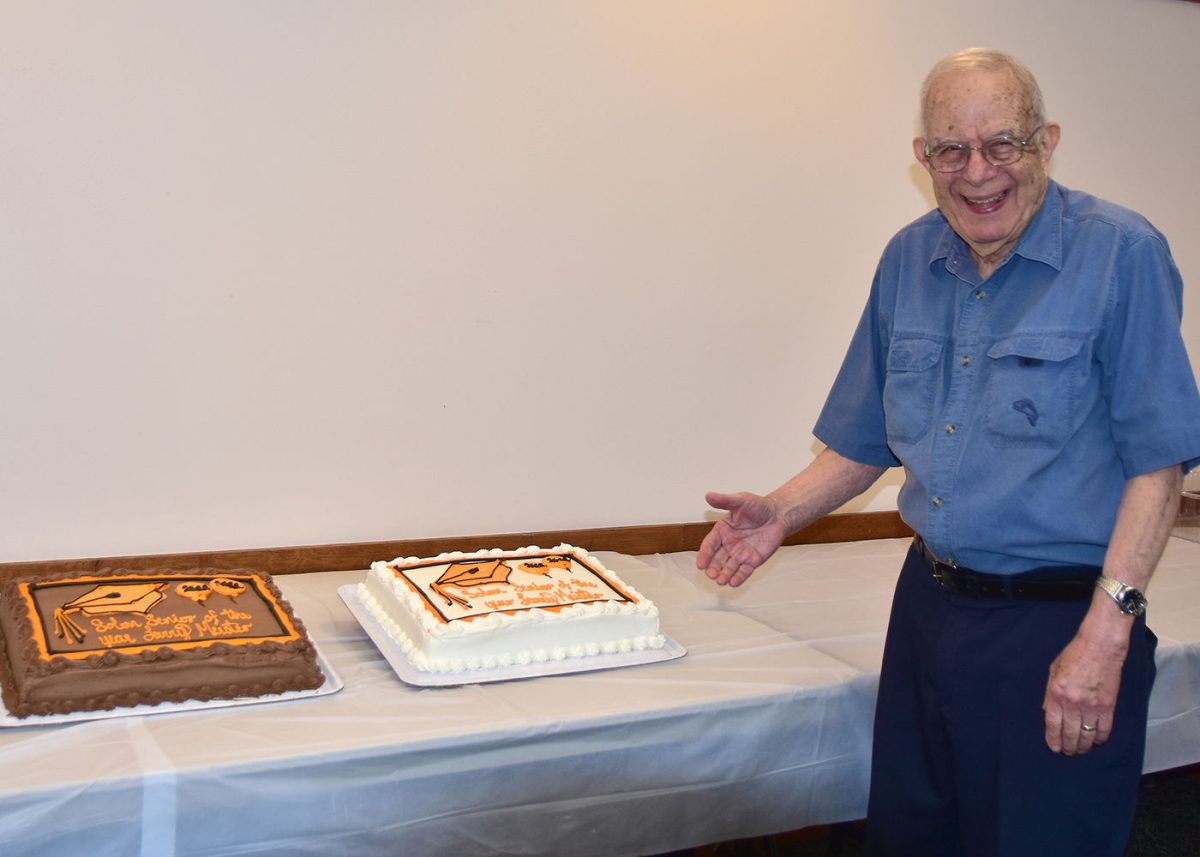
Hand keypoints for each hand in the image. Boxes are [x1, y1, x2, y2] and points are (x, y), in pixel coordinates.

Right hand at [696, 491, 786, 586]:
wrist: (778, 515)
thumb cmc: (758, 506)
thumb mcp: (741, 501)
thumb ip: (724, 500)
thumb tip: (708, 495)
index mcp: (722, 531)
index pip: (710, 544)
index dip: (705, 554)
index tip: (700, 564)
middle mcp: (729, 544)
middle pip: (717, 559)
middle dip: (713, 568)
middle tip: (711, 574)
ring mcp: (740, 554)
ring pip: (729, 567)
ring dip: (724, 575)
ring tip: (721, 580)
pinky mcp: (753, 560)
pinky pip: (744, 571)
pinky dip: (739, 578)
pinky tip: (733, 583)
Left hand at [1042, 616, 1129, 754]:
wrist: (1100, 647)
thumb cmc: (1074, 655)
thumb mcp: (1053, 671)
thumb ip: (1049, 693)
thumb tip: (1047, 712)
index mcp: (1056, 693)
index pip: (1052, 724)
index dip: (1053, 739)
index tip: (1054, 747)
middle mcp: (1072, 702)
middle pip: (1069, 733)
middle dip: (1068, 746)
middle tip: (1068, 752)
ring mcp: (1091, 706)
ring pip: (1086, 735)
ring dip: (1083, 746)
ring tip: (1080, 749)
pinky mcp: (1108, 706)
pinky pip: (1104, 729)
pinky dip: (1100, 738)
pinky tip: (1096, 740)